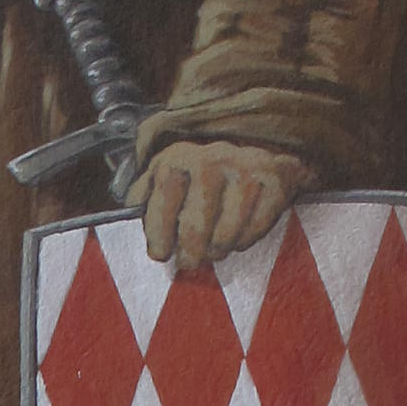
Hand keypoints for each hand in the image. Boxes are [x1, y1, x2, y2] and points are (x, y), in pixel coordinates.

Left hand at [133, 139, 305, 277]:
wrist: (264, 142)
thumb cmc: (204, 171)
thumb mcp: (168, 170)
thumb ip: (145, 191)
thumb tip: (129, 209)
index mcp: (180, 157)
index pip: (162, 204)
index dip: (159, 237)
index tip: (160, 254)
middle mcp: (213, 158)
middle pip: (195, 229)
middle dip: (189, 255)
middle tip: (189, 262)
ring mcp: (248, 168)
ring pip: (226, 236)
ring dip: (217, 250)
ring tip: (213, 248)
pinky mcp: (277, 180)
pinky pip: (255, 231)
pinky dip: (244, 241)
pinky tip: (238, 235)